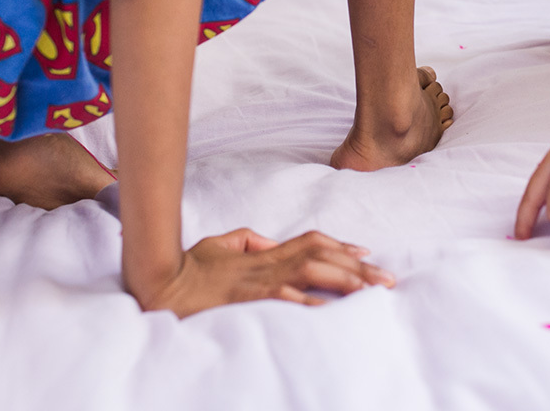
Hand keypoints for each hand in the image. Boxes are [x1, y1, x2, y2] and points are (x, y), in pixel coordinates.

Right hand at [135, 228, 394, 317]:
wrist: (161, 281)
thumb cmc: (189, 267)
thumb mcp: (222, 244)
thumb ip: (248, 240)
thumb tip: (270, 241)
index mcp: (264, 252)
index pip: (311, 242)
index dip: (341, 246)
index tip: (367, 253)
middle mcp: (267, 262)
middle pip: (321, 255)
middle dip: (358, 266)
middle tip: (388, 278)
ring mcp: (259, 279)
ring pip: (311, 271)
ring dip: (344, 279)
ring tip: (372, 289)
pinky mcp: (247, 296)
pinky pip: (283, 296)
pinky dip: (308, 301)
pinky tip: (330, 308)